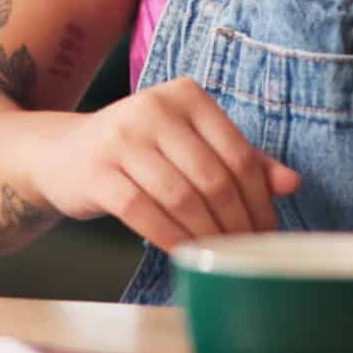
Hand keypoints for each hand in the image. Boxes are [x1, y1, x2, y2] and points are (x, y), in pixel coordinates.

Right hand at [29, 78, 300, 250]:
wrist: (61, 155)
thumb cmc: (139, 152)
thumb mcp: (188, 144)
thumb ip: (238, 158)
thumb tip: (291, 183)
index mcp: (186, 95)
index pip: (238, 153)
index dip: (259, 199)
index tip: (268, 231)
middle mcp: (154, 107)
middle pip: (213, 177)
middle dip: (236, 222)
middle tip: (246, 252)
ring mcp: (121, 137)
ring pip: (181, 197)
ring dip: (206, 235)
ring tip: (219, 257)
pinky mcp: (96, 171)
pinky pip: (144, 213)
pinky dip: (170, 238)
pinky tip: (184, 254)